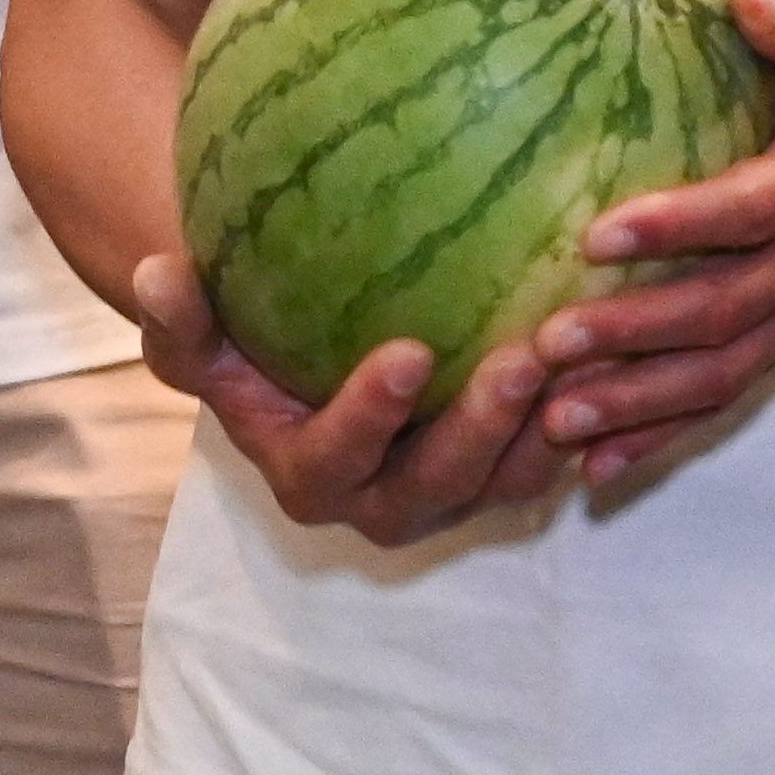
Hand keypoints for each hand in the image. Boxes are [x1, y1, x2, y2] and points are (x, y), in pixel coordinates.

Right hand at [120, 240, 565, 548]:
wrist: (304, 370)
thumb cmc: (244, 347)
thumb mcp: (199, 338)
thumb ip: (180, 318)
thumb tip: (158, 271)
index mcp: (311, 477)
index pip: (338, 460)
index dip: (370, 418)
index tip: (407, 353)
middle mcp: (386, 504)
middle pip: (441, 486)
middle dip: (484, 430)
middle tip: (525, 356)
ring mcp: (453, 495)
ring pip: (511, 479)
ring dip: (549, 425)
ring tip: (585, 351)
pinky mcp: (504, 471)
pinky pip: (552, 453)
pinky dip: (584, 413)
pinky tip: (616, 343)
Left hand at [507, 0, 774, 474]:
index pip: (754, 208)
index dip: (682, 224)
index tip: (597, 234)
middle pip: (728, 311)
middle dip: (637, 335)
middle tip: (550, 346)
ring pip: (725, 371)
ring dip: (640, 404)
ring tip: (556, 421)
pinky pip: (729, 397)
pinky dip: (663, 437)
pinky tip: (595, 469)